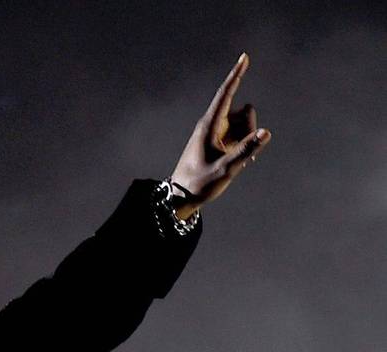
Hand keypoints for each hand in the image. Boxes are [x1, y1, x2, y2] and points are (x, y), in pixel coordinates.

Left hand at [169, 53, 271, 219]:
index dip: (236, 75)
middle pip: (244, 112)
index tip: (244, 57)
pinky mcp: (221, 141)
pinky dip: (246, 145)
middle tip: (240, 151)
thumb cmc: (200, 183)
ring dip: (248, 138)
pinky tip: (241, 161)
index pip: (225, 94)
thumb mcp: (226, 169)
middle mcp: (213, 124)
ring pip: (245, 124)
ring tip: (234, 160)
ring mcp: (218, 132)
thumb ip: (246, 150)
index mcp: (209, 125)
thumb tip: (266, 132)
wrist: (183, 196)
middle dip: (250, 126)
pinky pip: (242, 134)